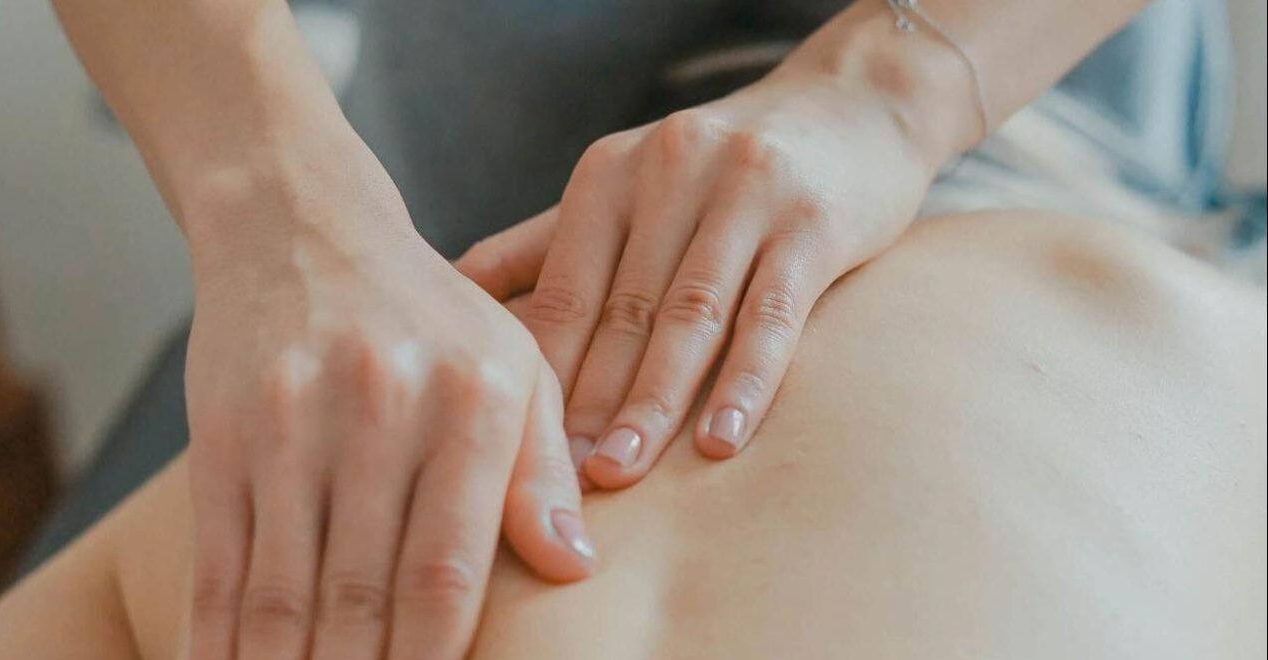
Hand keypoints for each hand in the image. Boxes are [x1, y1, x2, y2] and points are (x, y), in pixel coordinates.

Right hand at [181, 140, 594, 659]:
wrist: (302, 227)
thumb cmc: (431, 316)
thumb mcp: (513, 367)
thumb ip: (542, 470)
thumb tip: (574, 567)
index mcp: (471, 399)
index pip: (449, 568)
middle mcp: (379, 409)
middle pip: (360, 594)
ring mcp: (289, 422)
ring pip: (282, 593)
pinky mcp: (220, 435)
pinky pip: (218, 564)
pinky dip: (218, 640)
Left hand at [457, 63, 938, 487]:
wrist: (852, 104)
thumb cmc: (724, 167)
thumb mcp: (629, 185)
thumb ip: (547, 240)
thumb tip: (453, 289)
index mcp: (610, 173)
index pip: (564, 289)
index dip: (540, 373)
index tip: (516, 449)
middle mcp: (670, 171)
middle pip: (622, 310)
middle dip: (588, 402)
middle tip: (561, 482)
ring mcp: (745, 192)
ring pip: (691, 316)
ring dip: (653, 402)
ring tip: (621, 471)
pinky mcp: (813, 221)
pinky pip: (772, 313)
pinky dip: (746, 381)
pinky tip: (721, 441)